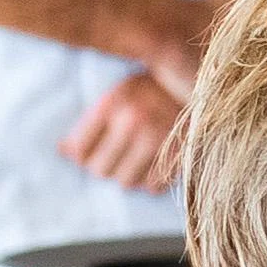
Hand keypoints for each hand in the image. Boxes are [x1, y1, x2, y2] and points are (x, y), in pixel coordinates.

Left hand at [64, 68, 191, 191]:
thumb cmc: (153, 88)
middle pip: (100, 170)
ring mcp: (159, 139)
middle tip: (114, 156)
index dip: (80, 155)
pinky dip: (150, 181)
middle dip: (104, 166)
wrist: (203, 80)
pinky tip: (153, 164)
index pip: (78, 149)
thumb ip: (91, 122)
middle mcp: (133, 121)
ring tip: (133, 161)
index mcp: (113, 103)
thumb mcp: (119, 94)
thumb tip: (63, 152)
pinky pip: (153, 186)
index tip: (89, 151)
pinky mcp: (180, 153)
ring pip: (125, 182)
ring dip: (127, 175)